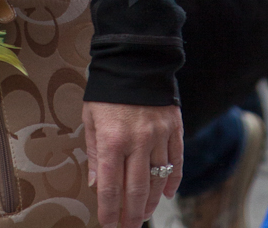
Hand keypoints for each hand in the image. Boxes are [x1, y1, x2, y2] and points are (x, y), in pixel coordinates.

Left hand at [83, 100, 181, 227]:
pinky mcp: (174, 127)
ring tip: (144, 213)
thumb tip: (97, 184)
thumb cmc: (107, 89)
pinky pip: (176, 161)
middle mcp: (137, 140)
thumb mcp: (91, 117)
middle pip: (137, 190)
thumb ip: (95, 152)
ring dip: (151, 201)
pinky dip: (173, 180)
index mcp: (112, 138)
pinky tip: (166, 193)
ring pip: (158, 179)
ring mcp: (158, 135)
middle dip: (132, 215)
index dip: (110, 211)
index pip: (111, 186)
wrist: (134, 57)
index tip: (109, 225)